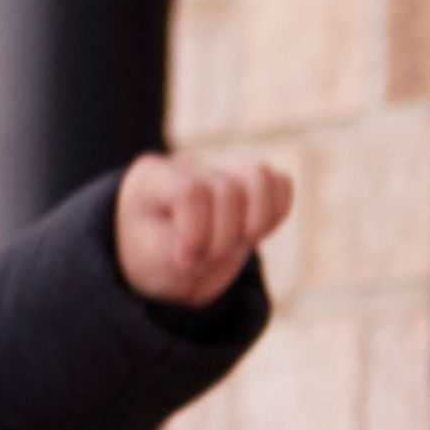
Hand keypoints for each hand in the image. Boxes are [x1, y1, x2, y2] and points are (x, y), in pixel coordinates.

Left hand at [116, 149, 292, 304]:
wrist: (162, 260)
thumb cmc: (152, 258)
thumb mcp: (149, 263)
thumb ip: (177, 251)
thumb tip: (216, 243)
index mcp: (151, 178)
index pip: (190, 192)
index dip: (196, 232)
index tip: (186, 259)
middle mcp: (188, 166)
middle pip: (228, 191)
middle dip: (224, 238)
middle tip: (204, 259)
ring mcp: (223, 170)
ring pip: (261, 177)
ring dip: (256, 222)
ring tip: (235, 244)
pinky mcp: (251, 184)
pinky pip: (280, 185)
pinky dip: (275, 214)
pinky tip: (252, 236)